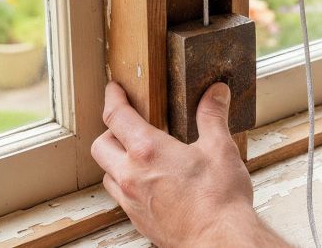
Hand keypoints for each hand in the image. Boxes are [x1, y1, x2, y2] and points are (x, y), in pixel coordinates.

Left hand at [91, 81, 287, 246]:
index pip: (116, 116)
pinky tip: (147, 182)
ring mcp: (132, 200)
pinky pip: (120, 196)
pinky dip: (125, 183)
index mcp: (147, 151)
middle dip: (110, 131)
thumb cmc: (218, 200)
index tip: (114, 90)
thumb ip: (212, 117)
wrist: (218, 241)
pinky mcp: (138, 220)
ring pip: (107, 173)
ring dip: (115, 160)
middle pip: (101, 145)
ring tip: (136, 154)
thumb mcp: (220, 149)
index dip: (113, 98)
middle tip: (126, 124)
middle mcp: (131, 175)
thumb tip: (215, 93)